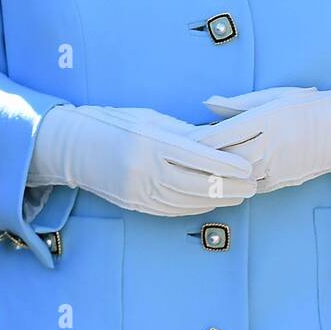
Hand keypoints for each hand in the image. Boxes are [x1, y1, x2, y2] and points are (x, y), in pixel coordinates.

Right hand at [29, 102, 264, 216]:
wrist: (76, 147)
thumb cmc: (118, 124)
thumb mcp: (151, 119)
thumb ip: (184, 133)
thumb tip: (219, 140)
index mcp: (152, 143)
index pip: (199, 157)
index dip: (227, 165)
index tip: (249, 168)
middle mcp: (145, 169)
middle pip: (198, 185)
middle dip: (230, 187)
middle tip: (254, 186)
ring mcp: (140, 191)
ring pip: (188, 201)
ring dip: (218, 200)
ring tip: (240, 196)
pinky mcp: (136, 204)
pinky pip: (173, 210)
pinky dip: (197, 207)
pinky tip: (212, 202)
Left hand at [190, 86, 330, 193]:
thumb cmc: (310, 106)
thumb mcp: (276, 96)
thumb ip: (239, 102)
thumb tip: (207, 104)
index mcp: (267, 119)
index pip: (222, 133)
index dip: (198, 138)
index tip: (182, 138)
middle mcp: (271, 145)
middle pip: (225, 158)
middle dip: (202, 159)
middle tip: (180, 157)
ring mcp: (277, 167)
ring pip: (235, 176)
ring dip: (216, 174)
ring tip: (195, 169)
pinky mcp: (282, 182)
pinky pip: (250, 187)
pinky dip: (234, 183)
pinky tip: (222, 178)